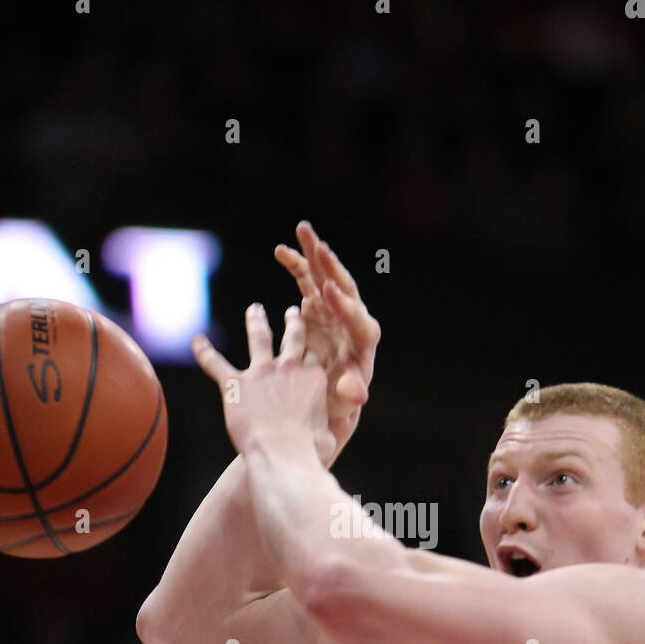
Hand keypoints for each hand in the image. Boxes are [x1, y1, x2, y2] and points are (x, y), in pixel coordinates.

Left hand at [192, 305, 336, 465]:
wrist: (282, 453)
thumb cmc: (307, 453)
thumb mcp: (327, 439)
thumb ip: (327, 432)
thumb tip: (328, 440)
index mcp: (314, 379)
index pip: (315, 356)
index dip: (314, 347)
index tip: (313, 341)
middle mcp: (289, 368)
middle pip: (293, 338)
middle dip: (294, 322)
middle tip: (292, 312)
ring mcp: (261, 373)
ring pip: (259, 338)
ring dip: (256, 322)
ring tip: (255, 310)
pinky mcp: (235, 384)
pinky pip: (215, 363)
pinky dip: (204, 352)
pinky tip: (197, 341)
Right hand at [275, 220, 379, 462]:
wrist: (324, 408)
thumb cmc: (335, 412)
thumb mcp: (342, 409)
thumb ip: (349, 398)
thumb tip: (357, 394)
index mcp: (362, 346)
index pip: (359, 320)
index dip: (345, 305)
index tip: (329, 289)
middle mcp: (351, 323)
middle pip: (346, 290)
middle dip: (333, 268)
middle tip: (319, 247)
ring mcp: (334, 313)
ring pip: (327, 278)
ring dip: (315, 255)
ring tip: (303, 231)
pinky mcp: (317, 309)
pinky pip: (309, 282)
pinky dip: (298, 265)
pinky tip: (282, 250)